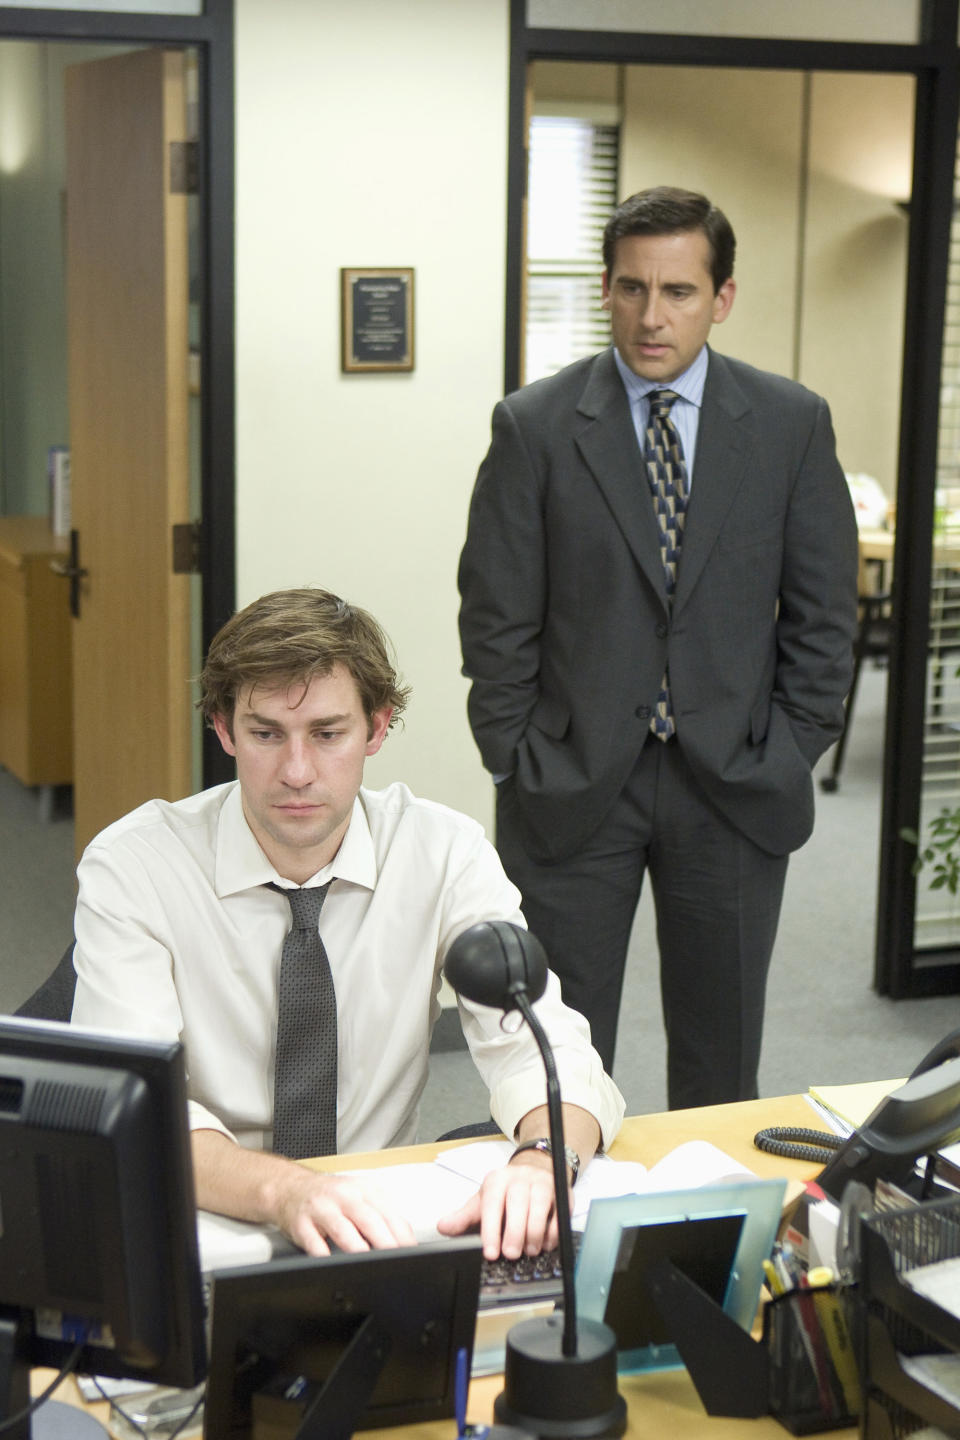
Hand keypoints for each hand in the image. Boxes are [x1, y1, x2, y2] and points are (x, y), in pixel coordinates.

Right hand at [269, 1166, 417, 1256]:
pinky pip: (313, 1241)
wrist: (291, 1188)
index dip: (402, 1233)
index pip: (388, 1212)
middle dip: (384, 1240)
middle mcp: (343, 1196)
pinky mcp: (301, 1224)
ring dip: (357, 1247)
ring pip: (342, 1229)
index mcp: (363, 1189)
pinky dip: (323, 1253)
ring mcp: (321, 1209)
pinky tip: (331, 1263)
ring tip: (369, 1262)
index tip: (411, 1250)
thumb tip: (406, 1238)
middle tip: (396, 1258)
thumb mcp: (359, 1197)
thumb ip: (382, 1215)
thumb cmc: (330, 1197)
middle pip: (368, 1219)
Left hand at [437, 1152, 566, 1260]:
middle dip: (514, 1232)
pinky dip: (553, 1231)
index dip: (491, 1230)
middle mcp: (520, 1178)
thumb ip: (464, 1217)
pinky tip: (545, 1244)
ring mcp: (542, 1183)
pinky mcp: (561, 1191)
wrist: (534, 1168)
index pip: (492, 1204)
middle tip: (511, 1254)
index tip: (490, 1253)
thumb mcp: (483, 1202)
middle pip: (517, 1203)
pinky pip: (560, 1211)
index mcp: (497, 1180)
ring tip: (529, 1251)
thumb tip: (442, 1227)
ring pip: (540, 1205)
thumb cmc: (506, 1191)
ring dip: (534, 1232)